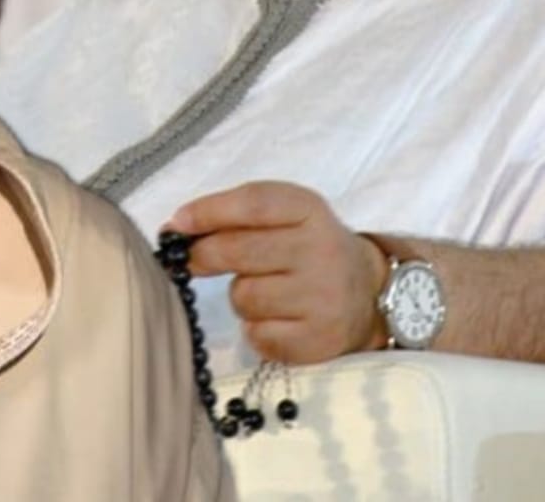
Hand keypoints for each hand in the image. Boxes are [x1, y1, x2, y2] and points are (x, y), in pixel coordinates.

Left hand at [165, 181, 388, 363]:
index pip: (253, 204)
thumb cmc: (309, 248)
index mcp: (309, 210)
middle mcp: (321, 250)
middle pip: (239, 251)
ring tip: (265, 292)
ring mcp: (322, 298)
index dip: (208, 212)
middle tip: (190, 261)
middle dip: (202, 256)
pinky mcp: (318, 340)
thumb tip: (176, 228)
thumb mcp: (287, 216)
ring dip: (240, 296)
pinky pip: (258, 335)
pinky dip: (257, 329)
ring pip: (243, 297)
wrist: (368, 294)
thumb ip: (237, 215)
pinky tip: (278, 319)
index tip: (175, 224)